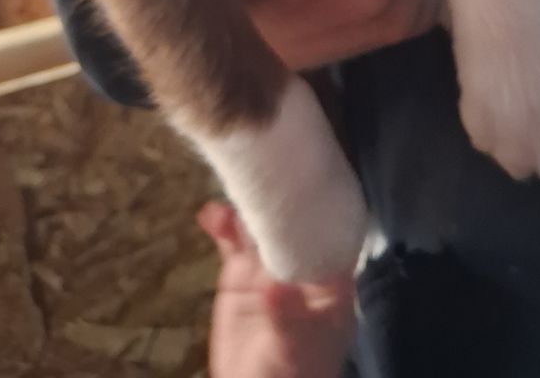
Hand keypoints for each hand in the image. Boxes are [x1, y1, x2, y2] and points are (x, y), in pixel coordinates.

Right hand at [198, 200, 354, 377]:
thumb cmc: (293, 375)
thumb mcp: (295, 348)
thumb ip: (286, 316)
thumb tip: (272, 286)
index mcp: (330, 281)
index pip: (331, 235)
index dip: (320, 207)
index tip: (302, 183)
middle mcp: (301, 266)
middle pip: (292, 223)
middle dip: (277, 201)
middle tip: (258, 181)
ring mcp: (269, 268)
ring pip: (259, 229)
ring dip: (245, 211)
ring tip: (227, 205)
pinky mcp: (240, 276)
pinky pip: (231, 245)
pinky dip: (221, 226)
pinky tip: (208, 216)